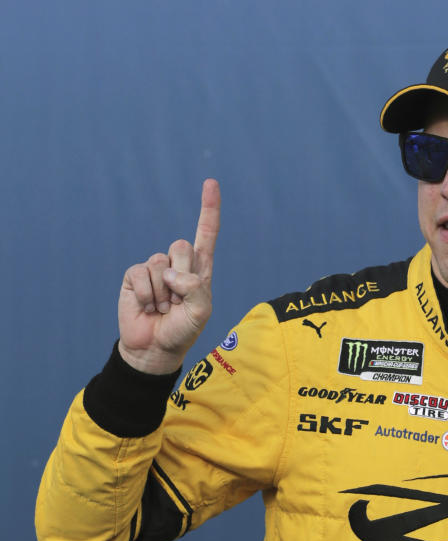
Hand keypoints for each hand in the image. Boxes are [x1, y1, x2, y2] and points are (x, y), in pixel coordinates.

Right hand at [117, 178, 220, 374]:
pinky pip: (141, 274)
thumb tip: (171, 272)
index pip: (206, 235)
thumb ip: (195, 288)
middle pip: (181, 246)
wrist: (155, 348)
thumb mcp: (201, 312)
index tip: (210, 183)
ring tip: (163, 308)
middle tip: (178, 300)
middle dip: (182, 275)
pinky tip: (148, 307)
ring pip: (160, 263)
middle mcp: (177, 265)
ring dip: (164, 293)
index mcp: (199, 270)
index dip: (208, 210)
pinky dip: (147, 295)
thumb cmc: (183, 330)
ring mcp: (155, 269)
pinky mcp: (135, 276)